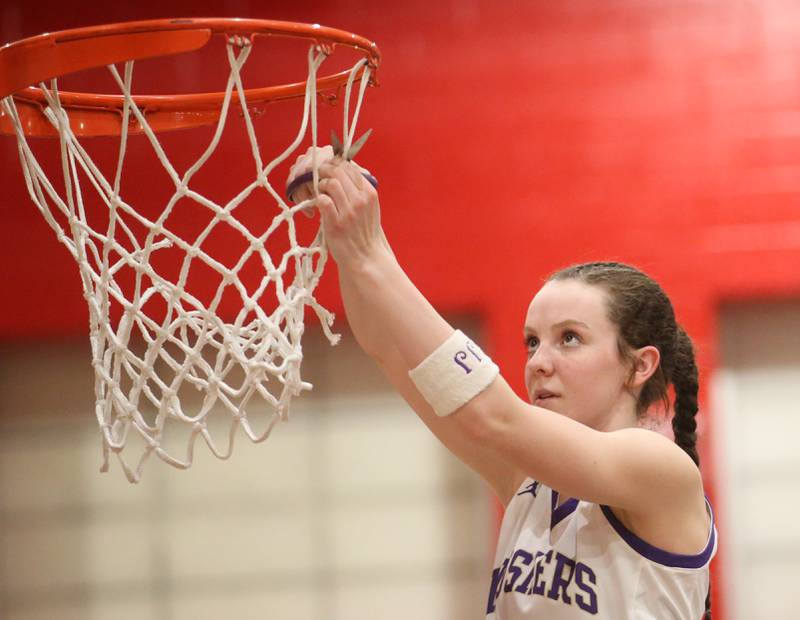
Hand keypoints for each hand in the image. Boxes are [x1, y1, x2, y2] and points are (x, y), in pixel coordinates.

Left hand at [286, 146, 388, 267]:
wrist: (365, 256)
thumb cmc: (365, 231)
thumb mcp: (369, 207)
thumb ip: (359, 189)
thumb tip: (344, 170)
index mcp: (370, 193)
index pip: (350, 167)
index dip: (335, 164)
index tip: (327, 168)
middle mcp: (361, 200)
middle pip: (339, 171)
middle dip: (324, 170)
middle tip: (317, 175)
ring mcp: (349, 212)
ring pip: (330, 183)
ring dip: (320, 184)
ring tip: (318, 191)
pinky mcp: (336, 223)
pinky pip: (323, 200)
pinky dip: (318, 199)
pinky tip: (318, 204)